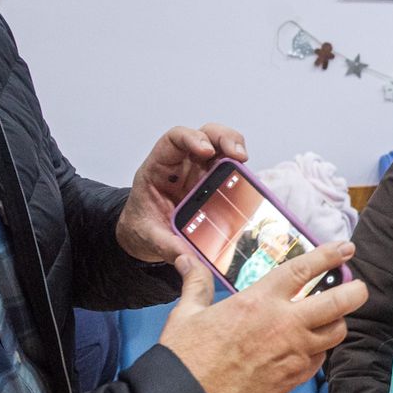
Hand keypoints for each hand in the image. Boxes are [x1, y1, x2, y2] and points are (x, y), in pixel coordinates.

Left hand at [116, 123, 247, 262]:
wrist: (145, 235)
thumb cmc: (143, 227)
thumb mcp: (149, 238)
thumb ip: (167, 246)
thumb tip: (188, 258)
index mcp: (159, 168)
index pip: (175, 139)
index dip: (192, 138)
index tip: (206, 151)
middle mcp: (183, 164)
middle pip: (206, 134)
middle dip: (224, 138)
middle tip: (238, 155)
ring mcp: (202, 171)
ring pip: (222, 145)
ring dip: (236, 148)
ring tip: (244, 162)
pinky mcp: (215, 182)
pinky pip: (231, 168)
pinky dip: (242, 170)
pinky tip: (248, 181)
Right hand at [159, 242, 365, 392]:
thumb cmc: (185, 359)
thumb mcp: (187, 314)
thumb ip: (195, 284)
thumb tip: (185, 259)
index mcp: (259, 301)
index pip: (304, 270)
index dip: (329, 255)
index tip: (346, 249)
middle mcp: (284, 324)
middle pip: (339, 302)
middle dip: (356, 291)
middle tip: (358, 287)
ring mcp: (293, 353)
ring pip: (336, 333)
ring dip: (338, 322)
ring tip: (330, 318)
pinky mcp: (294, 379)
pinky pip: (320, 360)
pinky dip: (320, 350)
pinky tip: (309, 347)